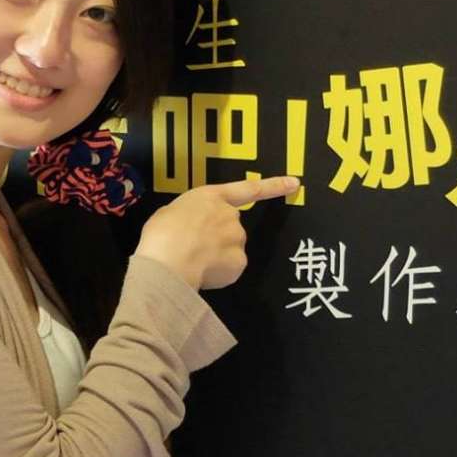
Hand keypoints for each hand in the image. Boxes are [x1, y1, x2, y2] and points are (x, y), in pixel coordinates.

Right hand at [134, 175, 299, 289]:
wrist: (168, 260)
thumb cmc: (161, 233)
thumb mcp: (170, 213)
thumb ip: (190, 215)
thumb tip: (191, 227)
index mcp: (211, 197)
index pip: (248, 189)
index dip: (274, 186)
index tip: (295, 183)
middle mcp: (230, 215)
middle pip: (231, 227)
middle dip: (217, 237)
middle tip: (192, 247)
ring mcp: (238, 239)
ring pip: (231, 249)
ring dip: (217, 255)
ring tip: (193, 261)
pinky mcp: (240, 262)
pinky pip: (230, 268)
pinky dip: (219, 273)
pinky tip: (201, 273)